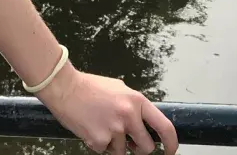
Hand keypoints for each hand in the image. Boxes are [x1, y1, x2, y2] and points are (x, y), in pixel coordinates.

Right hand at [37, 65, 177, 154]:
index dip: (172, 142)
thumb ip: (135, 106)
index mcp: (137, 101)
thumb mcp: (120, 89)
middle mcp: (128, 116)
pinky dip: (99, 144)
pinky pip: (105, 151)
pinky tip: (91, 128)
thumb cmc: (91, 87)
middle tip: (130, 143)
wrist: (65, 88)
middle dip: (139, 149)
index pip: (164, 126)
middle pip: (146, 147)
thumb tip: (145, 123)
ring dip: (114, 144)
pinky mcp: (99, 141)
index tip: (171, 150)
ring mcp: (114, 130)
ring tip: (102, 125)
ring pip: (123, 151)